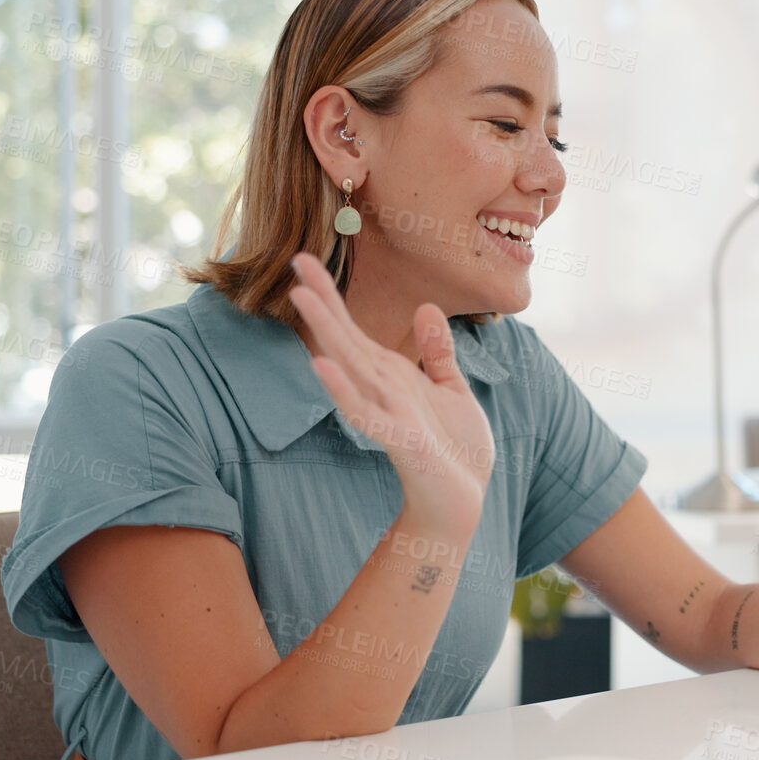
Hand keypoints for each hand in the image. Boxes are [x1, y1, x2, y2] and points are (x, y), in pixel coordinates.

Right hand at [286, 253, 493, 523]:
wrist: (463, 501)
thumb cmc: (455, 451)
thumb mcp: (453, 390)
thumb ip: (435, 353)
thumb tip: (425, 306)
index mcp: (391, 374)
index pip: (354, 328)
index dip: (331, 294)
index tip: (305, 258)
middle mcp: (381, 388)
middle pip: (345, 337)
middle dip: (322, 300)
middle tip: (295, 258)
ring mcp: (386, 413)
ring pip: (350, 365)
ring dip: (326, 332)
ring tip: (300, 298)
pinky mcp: (398, 440)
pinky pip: (365, 413)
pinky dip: (343, 391)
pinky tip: (321, 367)